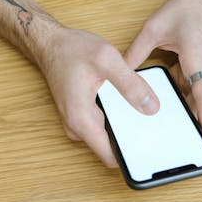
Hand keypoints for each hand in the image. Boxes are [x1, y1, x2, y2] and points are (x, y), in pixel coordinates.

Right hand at [40, 27, 159, 166]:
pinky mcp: (80, 115)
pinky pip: (103, 124)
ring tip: (135, 104)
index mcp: (81, 119)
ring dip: (123, 125)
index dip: (131, 156)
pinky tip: (122, 98)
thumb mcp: (107, 60)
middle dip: (131, 138)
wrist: (50, 43)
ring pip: (108, 135)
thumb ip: (131, 85)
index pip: (110, 157)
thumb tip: (151, 107)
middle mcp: (76, 126)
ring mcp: (77, 122)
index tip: (149, 148)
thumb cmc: (71, 49)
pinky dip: (115, 115)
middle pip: (112, 146)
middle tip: (149, 120)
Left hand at [124, 0, 201, 141]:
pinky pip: (189, 87)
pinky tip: (160, 99)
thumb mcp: (154, 28)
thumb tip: (120, 71)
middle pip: (197, 104)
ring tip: (160, 125)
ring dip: (179, 107)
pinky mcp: (200, 69)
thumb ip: (137, 52)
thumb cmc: (189, 9)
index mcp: (199, 62)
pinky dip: (177, 94)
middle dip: (185, 122)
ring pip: (191, 96)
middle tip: (169, 141)